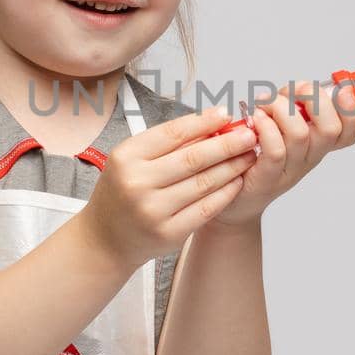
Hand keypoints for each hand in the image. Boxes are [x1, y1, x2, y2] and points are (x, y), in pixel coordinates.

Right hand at [80, 106, 261, 267]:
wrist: (105, 239)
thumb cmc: (122, 193)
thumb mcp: (132, 160)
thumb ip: (166, 143)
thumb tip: (212, 121)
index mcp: (127, 157)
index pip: (173, 133)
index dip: (204, 122)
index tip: (226, 114)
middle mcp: (138, 183)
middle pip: (193, 158)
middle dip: (227, 144)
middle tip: (250, 135)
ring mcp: (153, 211)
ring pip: (204, 182)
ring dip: (232, 167)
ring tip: (249, 156)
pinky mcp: (168, 233)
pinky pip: (206, 208)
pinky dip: (226, 193)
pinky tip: (238, 181)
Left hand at [209, 79, 354, 226]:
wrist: (236, 197)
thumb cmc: (256, 155)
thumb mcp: (282, 125)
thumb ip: (295, 106)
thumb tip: (303, 86)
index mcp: (318, 144)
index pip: (348, 131)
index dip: (351, 110)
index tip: (341, 89)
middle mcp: (310, 157)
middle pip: (329, 129)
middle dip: (313, 98)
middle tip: (293, 91)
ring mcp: (290, 169)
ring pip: (299, 134)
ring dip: (280, 108)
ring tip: (263, 104)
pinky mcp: (267, 177)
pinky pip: (275, 150)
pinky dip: (266, 127)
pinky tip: (255, 119)